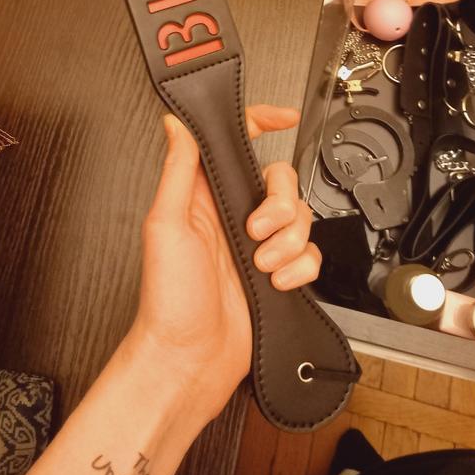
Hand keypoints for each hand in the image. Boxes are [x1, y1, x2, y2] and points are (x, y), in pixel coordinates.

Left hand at [128, 105, 320, 422]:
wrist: (191, 357)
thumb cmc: (168, 298)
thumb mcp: (165, 224)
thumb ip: (177, 169)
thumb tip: (176, 123)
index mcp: (205, 195)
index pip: (238, 143)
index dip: (263, 122)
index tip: (283, 117)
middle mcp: (233, 215)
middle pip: (281, 180)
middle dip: (279, 204)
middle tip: (255, 230)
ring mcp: (258, 245)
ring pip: (300, 217)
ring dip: (286, 242)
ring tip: (261, 264)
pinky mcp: (278, 272)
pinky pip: (310, 254)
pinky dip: (299, 268)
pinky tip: (275, 282)